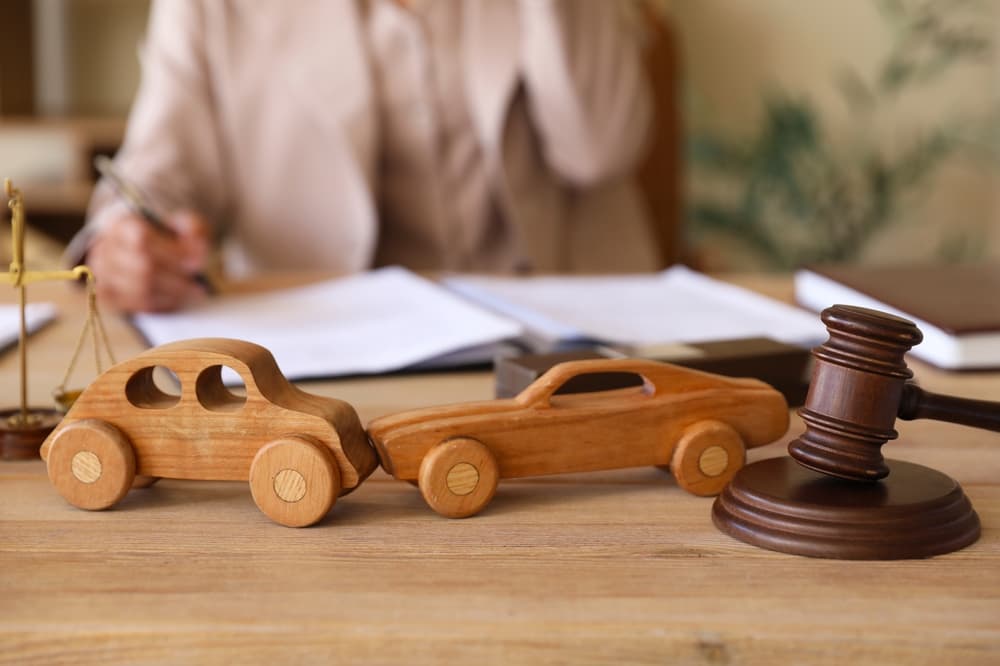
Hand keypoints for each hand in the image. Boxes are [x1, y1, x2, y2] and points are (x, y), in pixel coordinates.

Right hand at [88, 209, 210, 312]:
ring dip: (173, 293)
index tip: (196, 262)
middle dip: (176, 277)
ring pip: (140, 289)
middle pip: (142, 267)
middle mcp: (105, 247)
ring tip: (194, 291)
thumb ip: (194, 230)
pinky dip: (161, 304)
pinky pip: (135, 305)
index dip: (172, 253)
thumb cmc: (169, 237)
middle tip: (200, 284)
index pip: (141, 239)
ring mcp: (102, 272)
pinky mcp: (107, 294)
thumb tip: (196, 252)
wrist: (148, 251)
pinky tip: (177, 298)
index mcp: (121, 223)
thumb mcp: (185, 225)